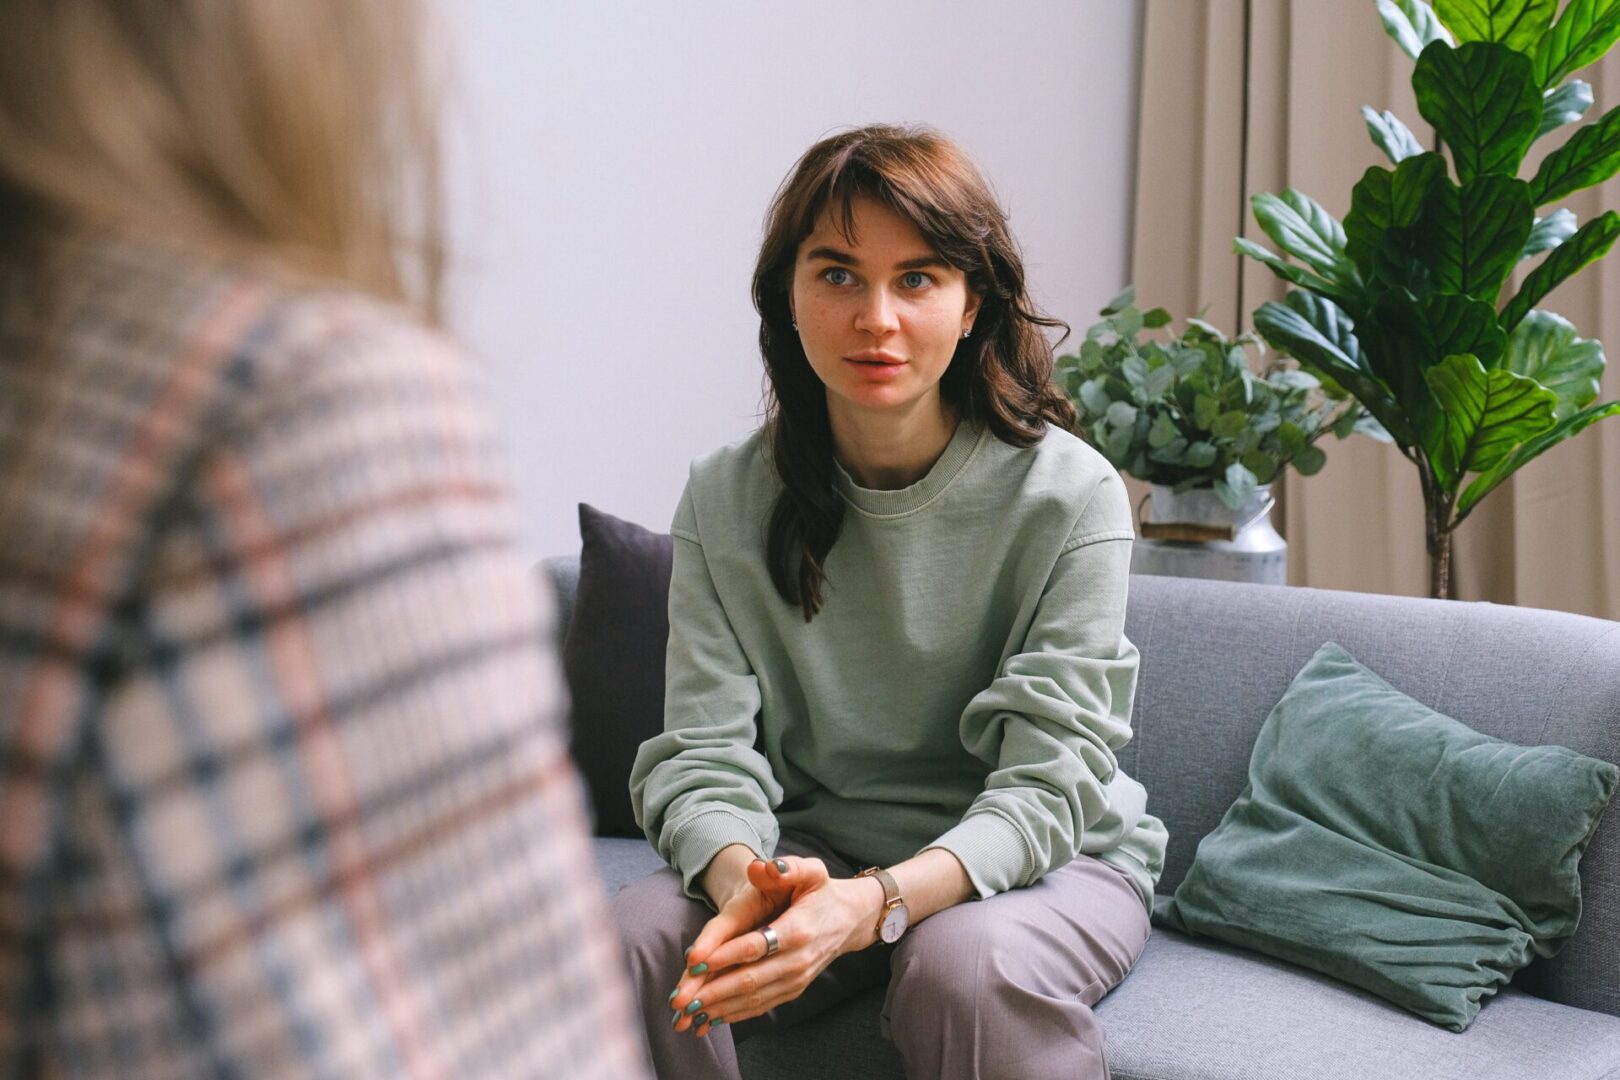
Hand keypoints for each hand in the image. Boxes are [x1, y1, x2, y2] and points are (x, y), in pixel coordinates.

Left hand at [669, 856, 825, 1032]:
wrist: (849, 920)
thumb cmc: (822, 892)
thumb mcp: (812, 871)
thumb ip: (788, 867)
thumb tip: (761, 867)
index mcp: (799, 929)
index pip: (756, 945)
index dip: (724, 955)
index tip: (694, 963)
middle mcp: (798, 960)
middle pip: (750, 979)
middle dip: (712, 992)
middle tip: (679, 1001)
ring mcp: (796, 979)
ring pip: (753, 998)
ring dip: (718, 1009)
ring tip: (686, 1016)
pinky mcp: (792, 990)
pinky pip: (761, 1006)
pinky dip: (734, 1014)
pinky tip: (710, 1019)